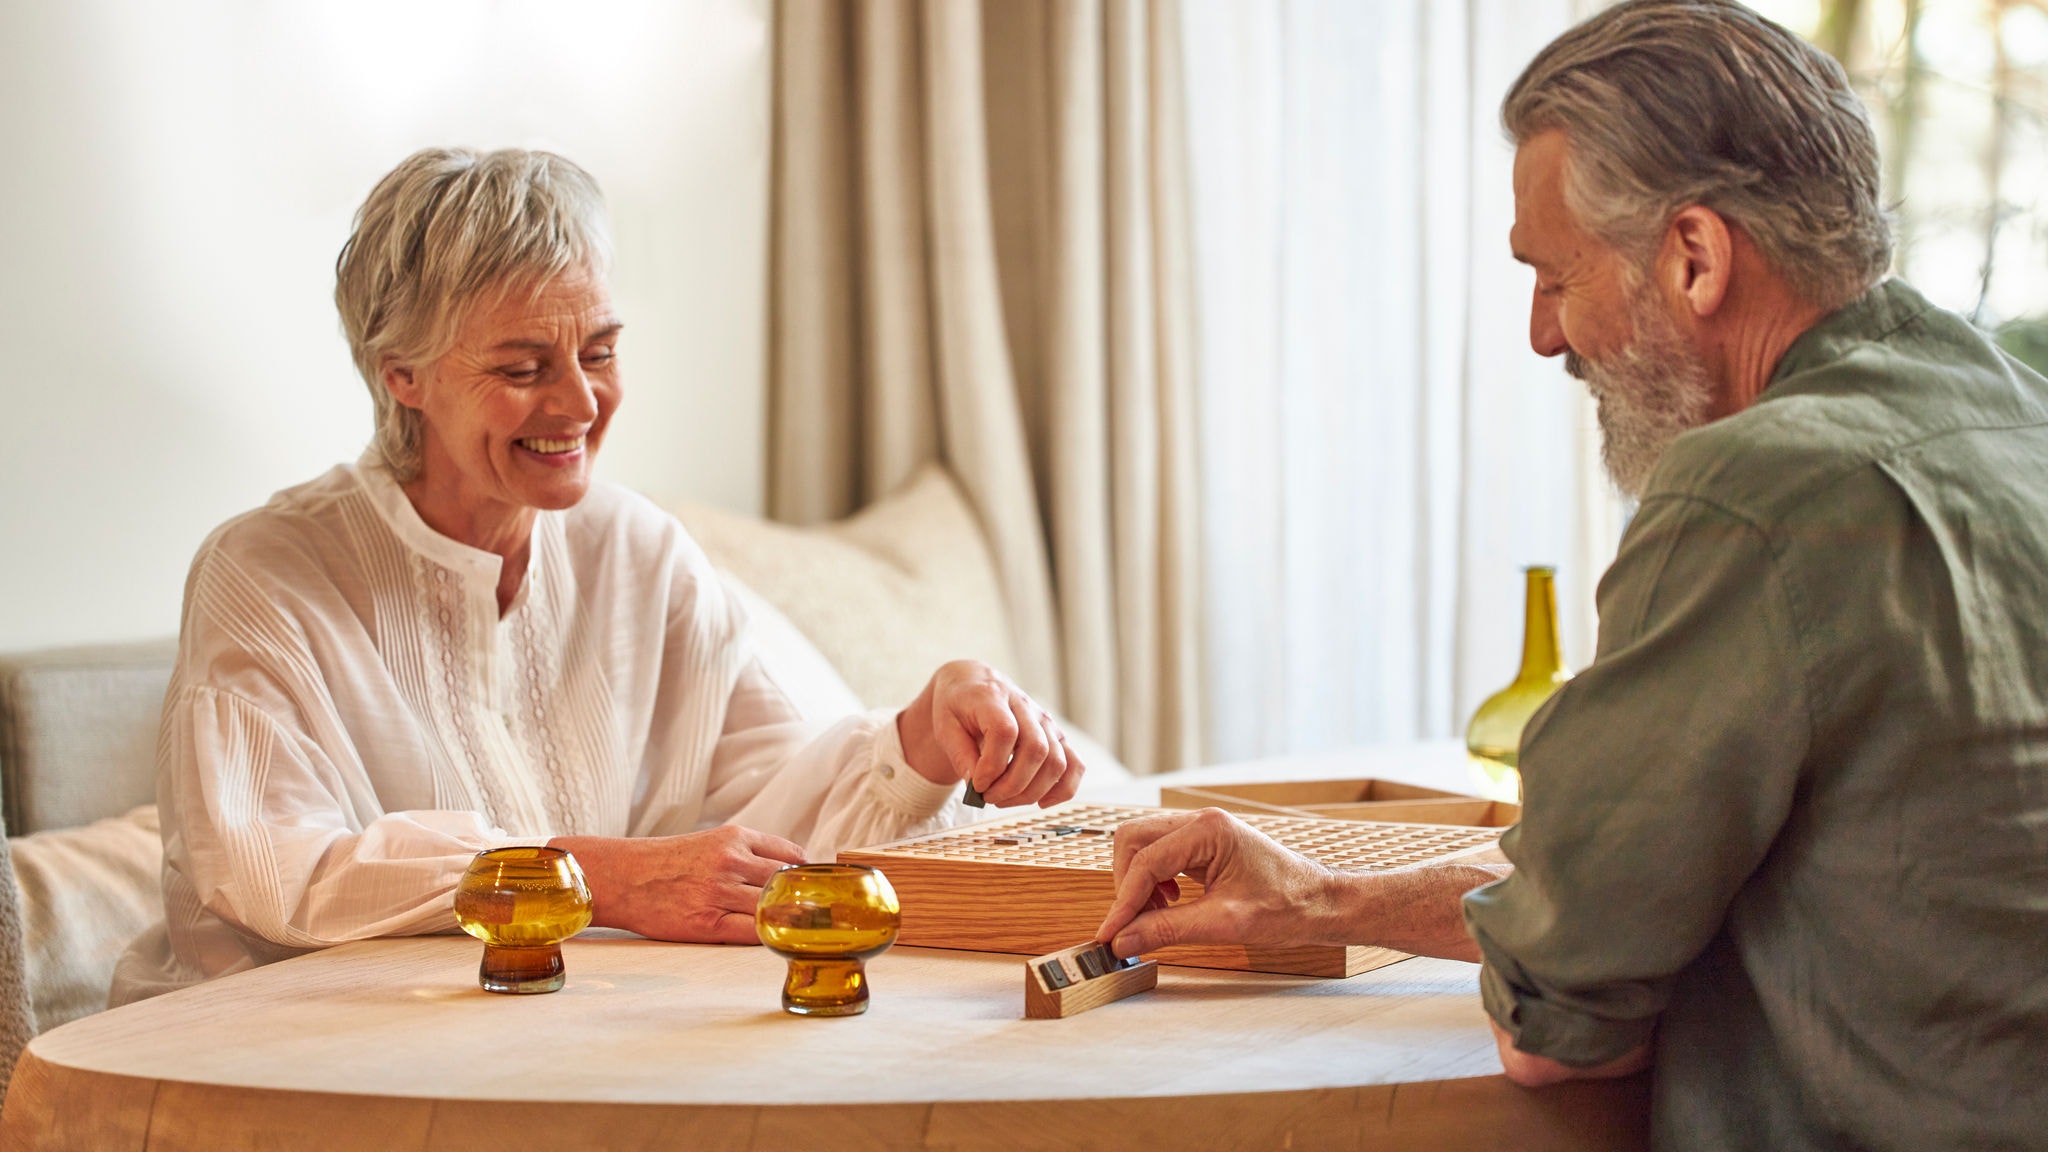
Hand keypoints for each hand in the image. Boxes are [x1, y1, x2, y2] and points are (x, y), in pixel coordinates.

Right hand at [548, 826, 805, 943]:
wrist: (623, 878)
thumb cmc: (668, 862)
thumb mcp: (711, 842)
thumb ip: (748, 852)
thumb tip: (790, 871)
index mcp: (735, 837)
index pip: (791, 854)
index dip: (806, 874)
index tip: (814, 887)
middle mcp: (731, 861)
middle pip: (787, 882)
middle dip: (803, 898)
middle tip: (819, 914)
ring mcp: (719, 892)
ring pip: (772, 907)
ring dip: (787, 919)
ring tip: (799, 929)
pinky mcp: (708, 922)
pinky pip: (753, 932)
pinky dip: (768, 936)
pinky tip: (773, 938)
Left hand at [896, 660, 1085, 807]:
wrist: (973, 683)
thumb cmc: (957, 705)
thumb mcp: (944, 725)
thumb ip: (960, 754)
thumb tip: (977, 786)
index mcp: (993, 696)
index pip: (1005, 732)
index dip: (992, 766)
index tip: (976, 785)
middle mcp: (1025, 706)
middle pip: (1036, 750)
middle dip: (1011, 785)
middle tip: (987, 797)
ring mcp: (1045, 720)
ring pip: (1056, 761)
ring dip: (1031, 792)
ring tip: (1003, 799)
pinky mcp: (1056, 735)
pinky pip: (1074, 764)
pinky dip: (1063, 789)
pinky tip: (1041, 802)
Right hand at [1093, 808, 1336, 957]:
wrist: (1321, 904)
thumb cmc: (1288, 907)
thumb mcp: (1224, 924)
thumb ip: (1168, 929)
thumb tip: (1124, 939)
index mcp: (1209, 830)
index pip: (1146, 861)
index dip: (1124, 901)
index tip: (1110, 934)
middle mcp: (1202, 822)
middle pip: (1134, 841)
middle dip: (1125, 884)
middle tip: (1131, 924)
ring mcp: (1202, 831)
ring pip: (1142, 846)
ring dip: (1137, 883)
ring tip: (1152, 917)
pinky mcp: (1203, 845)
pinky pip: (1160, 855)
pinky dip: (1152, 881)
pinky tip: (1168, 905)